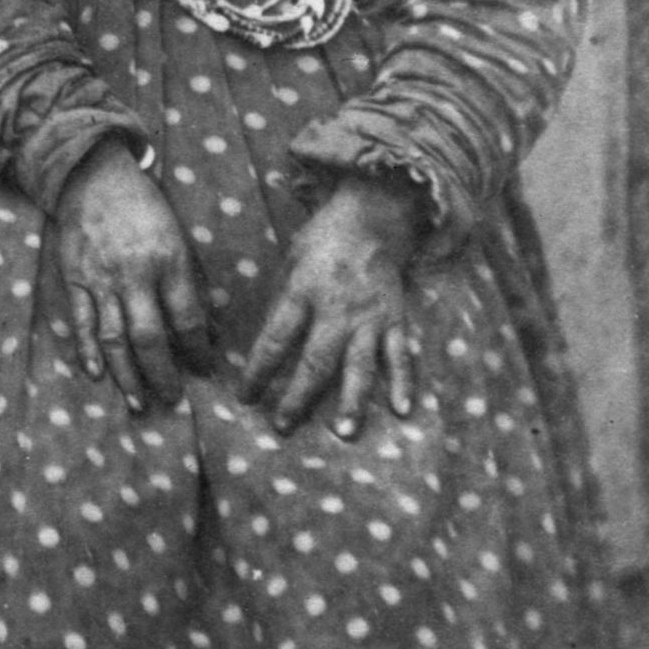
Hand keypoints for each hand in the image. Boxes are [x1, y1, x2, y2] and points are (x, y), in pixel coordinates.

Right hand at [52, 137, 212, 411]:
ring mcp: (101, 279)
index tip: (205, 371)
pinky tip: (96, 374)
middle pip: (150, 337)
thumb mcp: (178, 238)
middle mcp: (135, 274)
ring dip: (127, 375)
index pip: (188, 318)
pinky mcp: (75, 279)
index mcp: (168, 261)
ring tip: (138, 403)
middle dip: (163, 374)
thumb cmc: (144, 207)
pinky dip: (88, 351)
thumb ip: (190, 283)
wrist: (93, 176)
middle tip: (172, 400)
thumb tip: (207, 331)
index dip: (198, 351)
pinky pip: (82, 322)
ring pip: (114, 337)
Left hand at [239, 174, 422, 437]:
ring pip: (360, 365)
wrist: (374, 214)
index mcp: (303, 291)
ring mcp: (370, 316)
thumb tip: (264, 348)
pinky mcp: (396, 318)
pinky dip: (403, 383)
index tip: (245, 398)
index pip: (275, 339)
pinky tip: (402, 411)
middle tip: (283, 428)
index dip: (258, 371)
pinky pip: (401, 355)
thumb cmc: (322, 241)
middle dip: (298, 398)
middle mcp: (337, 308)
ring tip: (344, 434)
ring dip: (353, 401)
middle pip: (316, 361)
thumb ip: (282, 303)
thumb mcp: (289, 263)